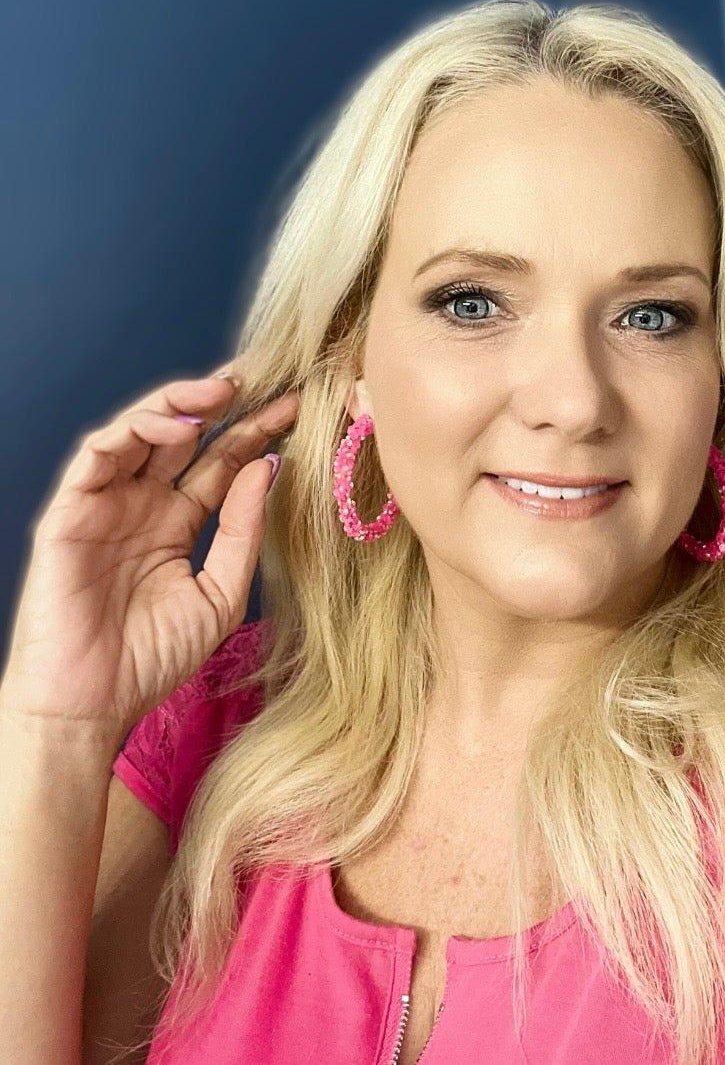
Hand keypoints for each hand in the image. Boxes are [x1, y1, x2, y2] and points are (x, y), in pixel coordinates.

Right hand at [0, 362, 298, 741]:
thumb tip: (271, 466)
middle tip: (265, 377)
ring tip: (224, 391)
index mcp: (178, 523)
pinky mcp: (71, 510)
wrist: (90, 704)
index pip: (222, 463)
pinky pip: (100, 453)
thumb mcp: (219, 593)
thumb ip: (243, 530)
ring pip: (141, 431)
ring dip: (181, 402)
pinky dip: (139, 431)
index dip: (256, 432)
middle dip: (224, 403)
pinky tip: (181, 428)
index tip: (297, 406)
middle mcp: (143, 504)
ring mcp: (106, 503)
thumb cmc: (151, 659)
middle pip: (187, 436)